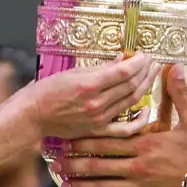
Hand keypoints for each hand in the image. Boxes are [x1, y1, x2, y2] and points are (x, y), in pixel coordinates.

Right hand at [17, 53, 159, 139]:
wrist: (34, 115)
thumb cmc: (48, 91)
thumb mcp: (73, 72)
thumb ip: (100, 68)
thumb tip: (122, 59)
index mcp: (88, 85)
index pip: (123, 72)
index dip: (138, 62)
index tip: (144, 54)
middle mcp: (96, 103)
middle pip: (131, 85)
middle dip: (145, 71)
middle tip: (152, 61)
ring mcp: (99, 119)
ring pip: (131, 102)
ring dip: (145, 86)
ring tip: (152, 74)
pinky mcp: (98, 131)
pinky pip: (126, 129)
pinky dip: (140, 119)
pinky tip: (147, 108)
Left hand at [54, 64, 186, 186]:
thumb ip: (179, 94)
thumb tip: (171, 68)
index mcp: (145, 143)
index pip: (108, 140)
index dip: (86, 140)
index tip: (68, 137)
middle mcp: (138, 165)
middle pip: (100, 164)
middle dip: (77, 163)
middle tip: (57, 162)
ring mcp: (141, 186)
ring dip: (83, 186)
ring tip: (64, 186)